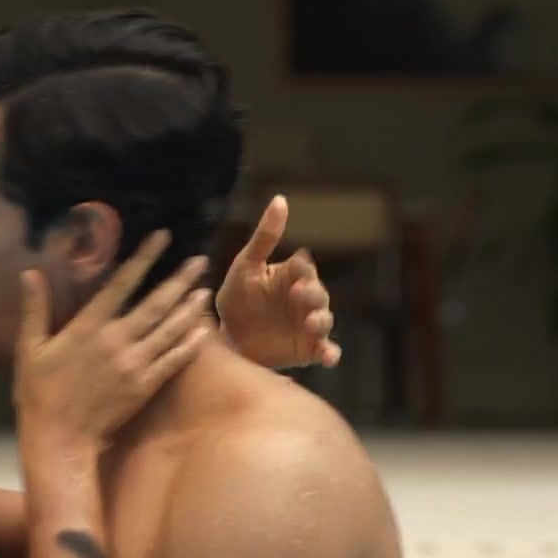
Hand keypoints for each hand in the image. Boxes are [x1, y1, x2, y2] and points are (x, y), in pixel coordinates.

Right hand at [15, 229, 213, 449]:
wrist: (59, 437)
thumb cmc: (39, 391)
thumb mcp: (30, 347)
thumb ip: (35, 309)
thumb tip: (30, 273)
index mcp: (89, 326)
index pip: (122, 283)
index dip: (144, 258)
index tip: (162, 237)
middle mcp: (117, 340)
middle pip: (156, 304)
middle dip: (179, 280)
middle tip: (200, 260)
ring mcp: (134, 364)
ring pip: (169, 330)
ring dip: (189, 308)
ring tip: (204, 289)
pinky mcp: (145, 386)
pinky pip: (173, 361)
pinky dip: (190, 344)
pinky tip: (203, 331)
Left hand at [216, 194, 340, 368]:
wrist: (227, 340)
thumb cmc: (237, 297)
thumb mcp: (246, 265)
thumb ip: (264, 236)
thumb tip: (281, 199)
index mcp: (292, 275)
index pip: (304, 268)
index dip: (303, 270)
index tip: (295, 271)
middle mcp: (305, 298)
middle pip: (319, 294)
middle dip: (314, 295)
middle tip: (300, 295)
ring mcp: (309, 324)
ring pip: (325, 320)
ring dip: (321, 321)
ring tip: (311, 324)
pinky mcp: (309, 348)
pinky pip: (326, 350)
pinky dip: (331, 353)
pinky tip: (328, 358)